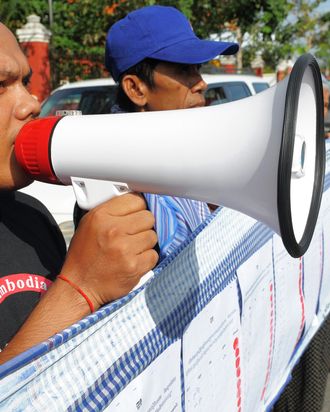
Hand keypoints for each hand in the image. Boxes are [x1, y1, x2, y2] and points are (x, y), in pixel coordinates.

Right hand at [60, 193, 157, 308]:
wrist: (80, 286)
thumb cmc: (84, 257)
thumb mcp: (89, 224)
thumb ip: (111, 211)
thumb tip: (136, 202)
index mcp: (101, 216)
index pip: (135, 199)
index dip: (138, 208)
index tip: (136, 214)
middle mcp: (113, 231)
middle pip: (147, 217)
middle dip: (143, 226)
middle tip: (133, 234)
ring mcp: (125, 249)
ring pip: (152, 236)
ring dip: (145, 243)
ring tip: (131, 249)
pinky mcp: (134, 266)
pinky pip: (153, 255)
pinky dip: (146, 259)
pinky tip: (134, 260)